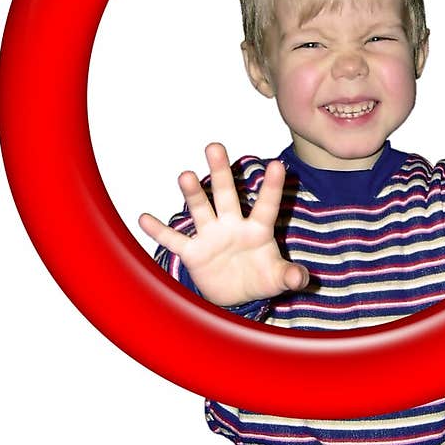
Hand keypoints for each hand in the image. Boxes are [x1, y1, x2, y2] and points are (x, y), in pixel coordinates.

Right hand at [138, 143, 308, 306]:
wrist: (236, 297)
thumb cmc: (260, 279)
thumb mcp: (278, 278)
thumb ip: (289, 275)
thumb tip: (299, 278)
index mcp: (257, 229)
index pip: (266, 205)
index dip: (271, 187)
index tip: (277, 164)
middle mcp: (232, 225)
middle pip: (227, 195)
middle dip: (221, 173)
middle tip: (215, 147)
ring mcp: (211, 236)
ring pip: (200, 209)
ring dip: (192, 194)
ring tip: (185, 175)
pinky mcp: (194, 252)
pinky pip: (174, 240)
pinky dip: (159, 231)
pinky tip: (144, 218)